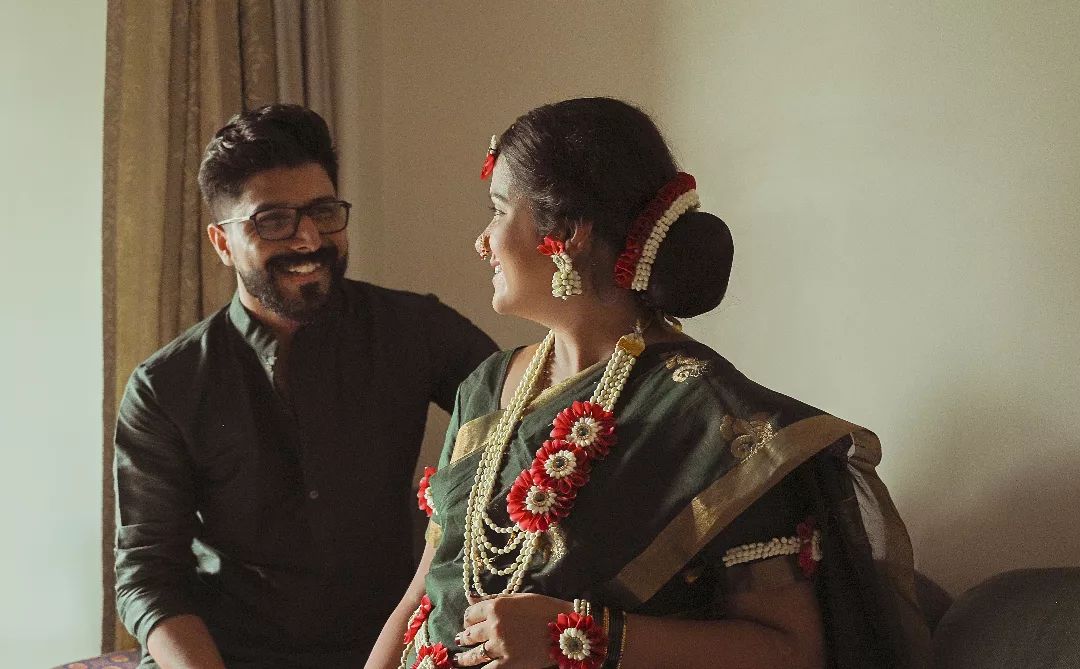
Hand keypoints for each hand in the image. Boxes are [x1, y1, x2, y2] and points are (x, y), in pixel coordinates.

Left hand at [453, 593, 571, 667]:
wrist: (567, 629)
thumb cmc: (545, 609)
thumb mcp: (518, 598)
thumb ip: (492, 599)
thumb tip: (469, 598)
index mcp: (496, 606)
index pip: (469, 614)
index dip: (469, 619)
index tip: (470, 623)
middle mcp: (494, 625)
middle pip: (469, 634)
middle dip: (466, 637)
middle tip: (464, 639)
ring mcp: (500, 646)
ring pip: (473, 655)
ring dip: (464, 658)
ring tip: (459, 660)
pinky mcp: (509, 664)